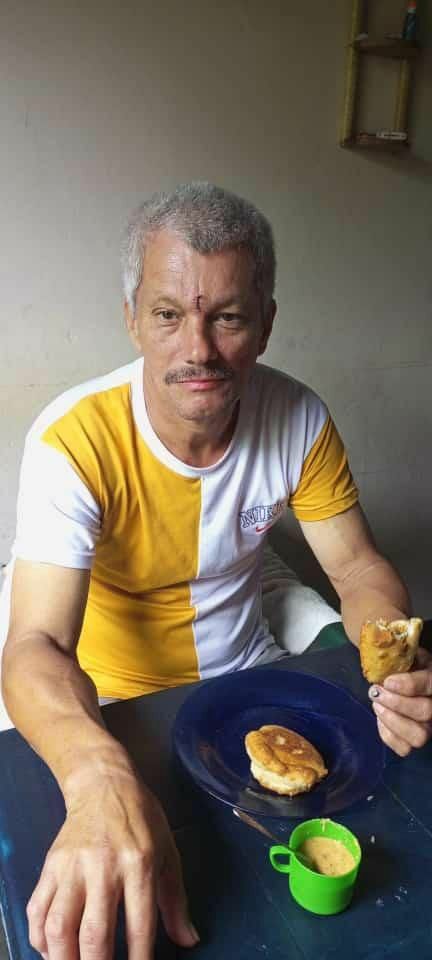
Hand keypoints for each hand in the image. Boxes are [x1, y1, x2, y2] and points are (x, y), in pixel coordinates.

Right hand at [27, 768, 198, 959]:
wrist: (103, 783)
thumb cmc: (140, 818)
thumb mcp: (168, 852)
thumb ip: (176, 901)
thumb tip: (189, 939)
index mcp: (138, 864)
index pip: (140, 926)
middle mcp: (103, 867)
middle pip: (94, 934)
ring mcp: (72, 867)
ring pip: (59, 926)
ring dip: (64, 958)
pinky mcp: (51, 866)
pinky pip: (38, 910)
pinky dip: (40, 938)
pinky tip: (53, 950)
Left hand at [368, 647, 431, 755]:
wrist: (406, 680)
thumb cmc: (408, 666)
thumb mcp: (410, 655)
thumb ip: (402, 652)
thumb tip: (387, 646)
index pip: (430, 685)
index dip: (409, 685)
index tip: (387, 681)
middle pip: (424, 712)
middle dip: (396, 703)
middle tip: (376, 692)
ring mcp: (428, 728)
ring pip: (417, 736)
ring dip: (392, 721)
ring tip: (377, 705)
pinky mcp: (413, 742)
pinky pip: (403, 749)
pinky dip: (387, 735)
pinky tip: (380, 718)